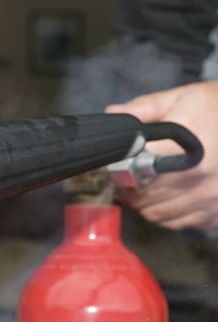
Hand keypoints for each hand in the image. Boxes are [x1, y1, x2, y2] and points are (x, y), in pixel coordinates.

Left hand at [106, 81, 217, 229]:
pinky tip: (166, 202)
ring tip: (142, 193)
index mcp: (182, 150)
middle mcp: (196, 179)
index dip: (120, 173)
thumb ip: (145, 108)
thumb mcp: (183, 97)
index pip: (134, 174)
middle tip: (126, 182)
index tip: (117, 169)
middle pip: (145, 198)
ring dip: (144, 207)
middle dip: (130, 191)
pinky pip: (182, 224)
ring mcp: (210, 199)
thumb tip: (114, 113)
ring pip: (159, 215)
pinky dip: (167, 217)